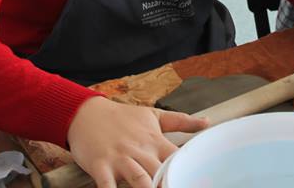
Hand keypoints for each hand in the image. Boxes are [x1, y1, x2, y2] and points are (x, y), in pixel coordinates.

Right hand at [67, 96, 207, 187]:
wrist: (86, 113)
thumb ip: (181, 121)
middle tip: (182, 186)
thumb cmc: (122, 117)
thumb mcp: (153, 115)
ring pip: (139, 179)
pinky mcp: (100, 166)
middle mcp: (140, 150)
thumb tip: (207, 122)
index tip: (199, 179)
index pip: (177, 157)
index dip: (188, 169)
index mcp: (155, 141)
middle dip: (170, 183)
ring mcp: (120, 158)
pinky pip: (107, 185)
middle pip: (160, 172)